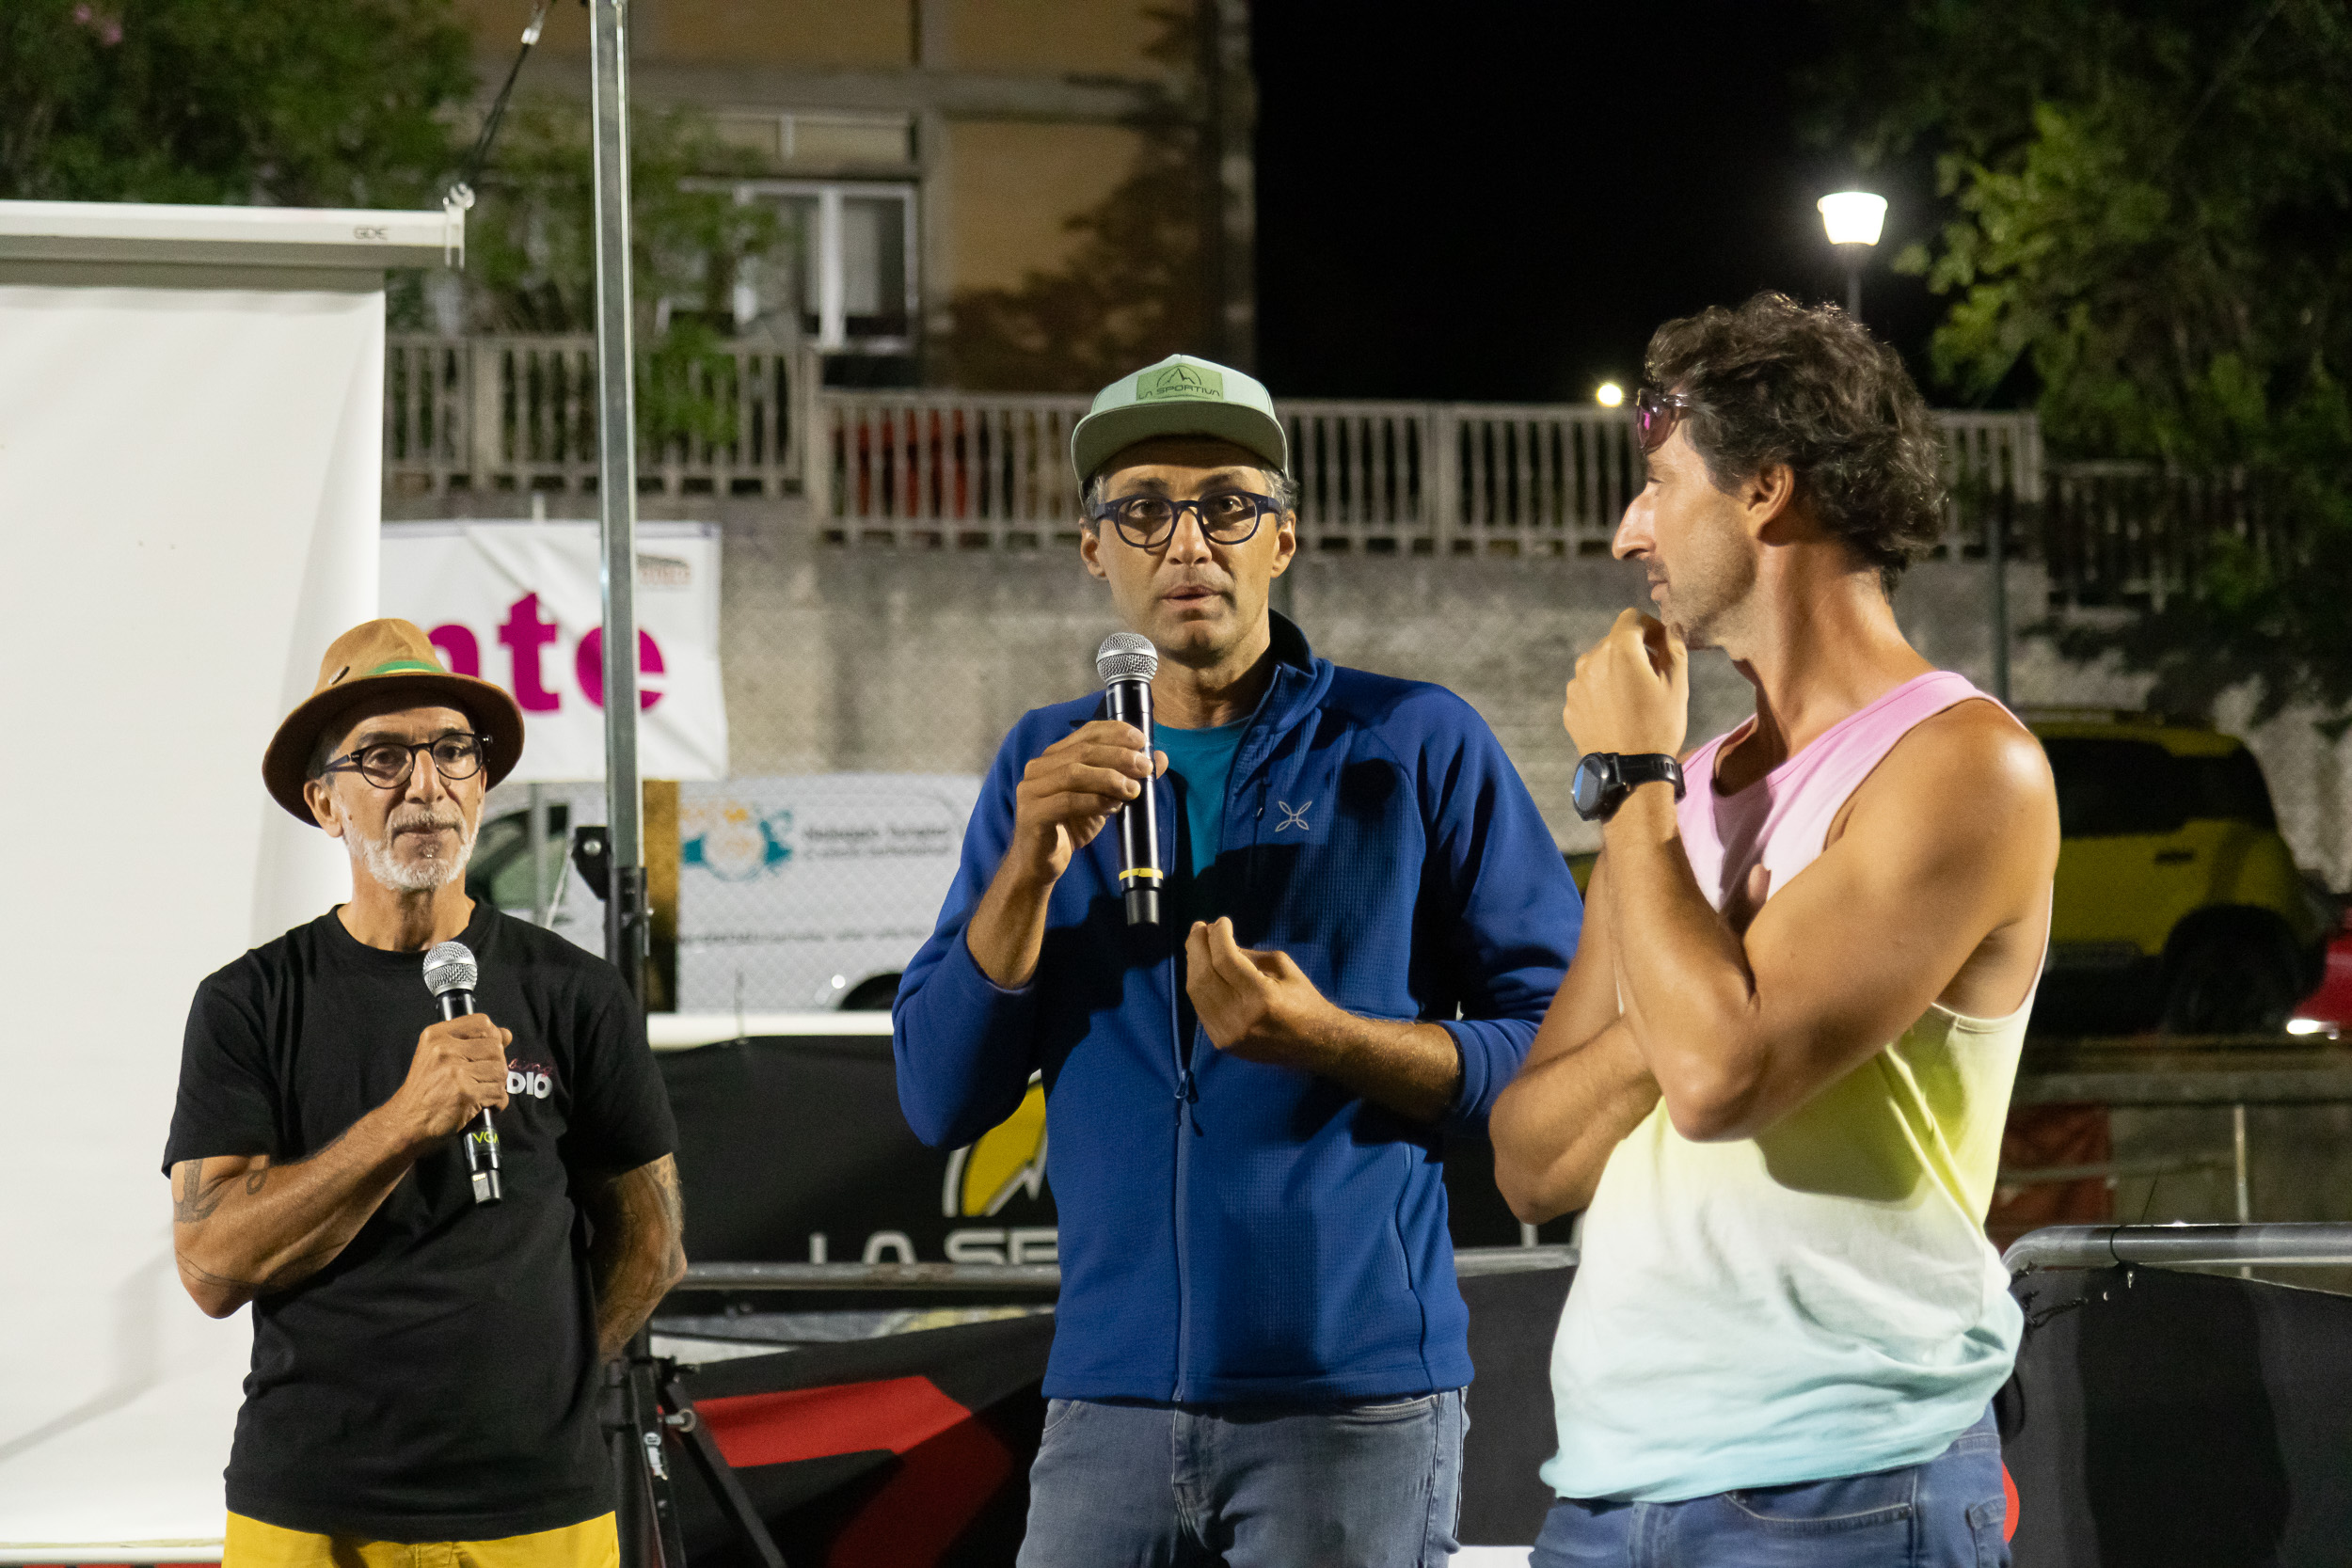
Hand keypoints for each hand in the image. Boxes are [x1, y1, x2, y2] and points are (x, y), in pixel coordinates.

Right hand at [390, 1015, 512, 1143]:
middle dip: (496, 1065)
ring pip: (500, 1071)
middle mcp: (445, 1050)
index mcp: (437, 1036)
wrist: (407, 1120)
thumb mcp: (437, 1055)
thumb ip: (471, 1041)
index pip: (482, 1023)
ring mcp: (455, 1073)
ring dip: (497, 1084)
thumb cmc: (425, 1089)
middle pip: (495, 1048)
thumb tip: (506, 1034)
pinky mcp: (466, 1094)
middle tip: (482, 1078)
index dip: (493, 1037)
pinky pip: (499, 1093)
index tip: (487, 1052)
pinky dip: (496, 1102)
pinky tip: (482, 1104)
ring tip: (481, 1091)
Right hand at [1007, 720, 1166, 885]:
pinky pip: (1066, 802)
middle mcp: (1039, 768)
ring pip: (1074, 773)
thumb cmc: (1071, 827)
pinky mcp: (1032, 814)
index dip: (1115, 732)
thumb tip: (1160, 758)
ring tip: (1133, 790)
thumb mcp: (1105, 799)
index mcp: (1054, 757)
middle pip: (1083, 751)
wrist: (1042, 863)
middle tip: (1144, 767)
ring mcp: (1031, 790)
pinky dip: (1094, 801)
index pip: (1086, 734)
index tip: (1141, 740)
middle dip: (1119, 756)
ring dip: (1109, 778)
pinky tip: (1113, 807)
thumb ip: (1127, 778)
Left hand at [1185, 917, 1338, 1070]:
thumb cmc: (1303, 999)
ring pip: (1197, 992)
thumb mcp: (1283, 967)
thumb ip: (1247, 954)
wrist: (1314, 1044)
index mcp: (1262, 997)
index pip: (1225, 960)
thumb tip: (1215, 939)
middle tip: (1200, 927)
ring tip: (1198, 945)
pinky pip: (1201, 1007)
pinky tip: (1202, 969)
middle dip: (1197, 946)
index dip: (1219, 936)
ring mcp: (1228, 1034)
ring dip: (1193, 964)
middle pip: (1203, 975)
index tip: (1222, 921)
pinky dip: (1199, 984)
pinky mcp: (1222, 1043)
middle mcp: (1240, 1018)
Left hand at [1563, 609, 1688, 759]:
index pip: (1631, 617)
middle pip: (1614, 641)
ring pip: (1598, 664)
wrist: (1628, 771)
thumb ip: (1674, 648)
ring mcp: (1575, 685)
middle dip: (1634, 650)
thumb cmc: (1658, 725)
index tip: (1662, 645)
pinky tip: (1617, 713)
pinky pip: (1588, 688)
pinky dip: (1602, 691)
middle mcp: (1590, 660)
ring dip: (1615, 670)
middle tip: (1652, 673)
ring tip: (1633, 696)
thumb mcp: (1677, 685)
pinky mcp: (1569, 706)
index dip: (1650, 626)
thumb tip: (1671, 628)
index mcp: (1618, 649)